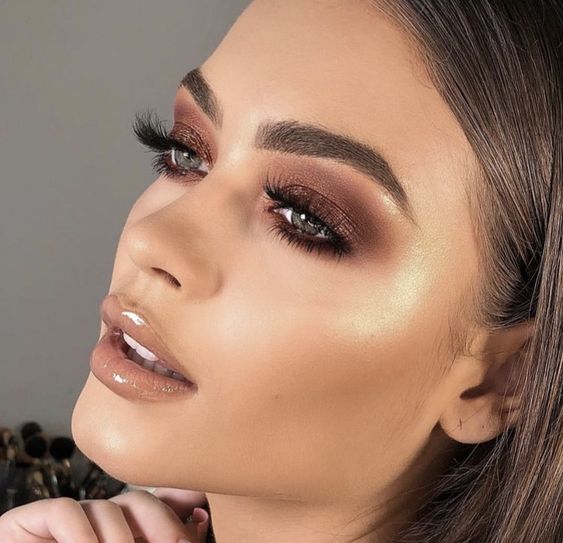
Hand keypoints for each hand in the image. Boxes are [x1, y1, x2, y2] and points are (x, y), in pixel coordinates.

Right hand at [0, 489, 208, 541]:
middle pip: (140, 501)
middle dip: (163, 523)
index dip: (181, 506)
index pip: (158, 505)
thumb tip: (199, 523)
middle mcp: (101, 519)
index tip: (200, 519)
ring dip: (119, 539)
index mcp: (125, 531)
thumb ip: (159, 542)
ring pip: (107, 508)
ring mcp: (70, 517)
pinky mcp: (33, 518)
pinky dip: (81, 534)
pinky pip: (65, 511)